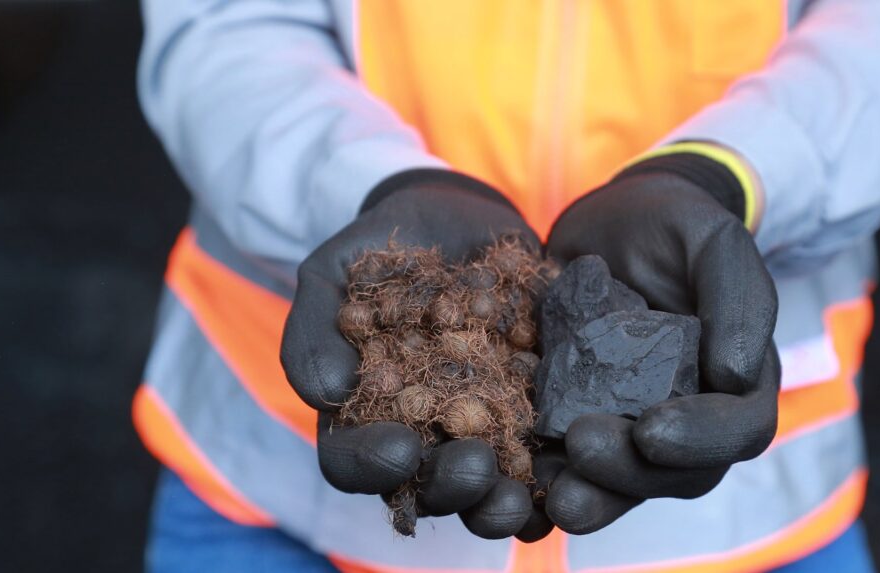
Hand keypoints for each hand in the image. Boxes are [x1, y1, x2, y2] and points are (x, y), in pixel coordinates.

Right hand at [281, 169, 536, 538]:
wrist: (460, 219)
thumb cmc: (385, 250)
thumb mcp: (333, 272)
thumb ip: (314, 327)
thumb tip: (326, 394)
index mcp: (362, 415)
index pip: (350, 461)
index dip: (371, 465)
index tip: (401, 448)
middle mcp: (419, 434)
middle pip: (425, 487)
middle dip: (449, 486)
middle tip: (475, 466)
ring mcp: (477, 429)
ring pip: (483, 488)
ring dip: (498, 502)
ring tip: (519, 495)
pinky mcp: (528, 411)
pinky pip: (539, 456)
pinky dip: (551, 474)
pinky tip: (565, 473)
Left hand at [543, 151, 780, 533]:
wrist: (607, 225)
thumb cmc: (670, 225)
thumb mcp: (709, 238)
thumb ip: (738, 294)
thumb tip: (738, 375)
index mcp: (735, 382)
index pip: (739, 429)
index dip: (702, 438)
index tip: (652, 430)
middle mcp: (691, 416)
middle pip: (677, 472)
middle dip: (631, 472)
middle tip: (582, 446)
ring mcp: (635, 427)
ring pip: (624, 483)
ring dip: (592, 495)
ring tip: (554, 495)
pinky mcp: (583, 424)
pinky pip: (571, 465)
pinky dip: (547, 478)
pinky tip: (517, 478)